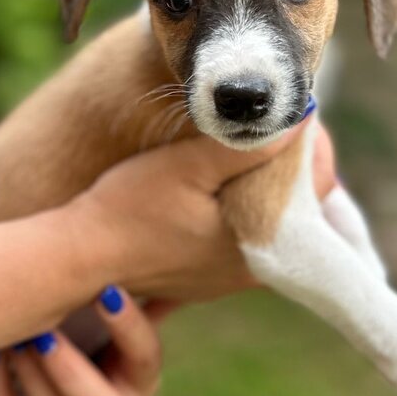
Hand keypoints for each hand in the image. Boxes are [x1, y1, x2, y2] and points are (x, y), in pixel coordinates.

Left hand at [0, 286, 174, 395]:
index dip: (128, 325)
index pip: (145, 358)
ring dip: (33, 381)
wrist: (56, 349)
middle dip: (72, 373)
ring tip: (16, 339)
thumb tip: (167, 250)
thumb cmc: (89, 315)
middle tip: (45, 333)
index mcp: (141, 378)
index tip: (105, 290)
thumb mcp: (114, 303)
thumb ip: (140, 283)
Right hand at [70, 116, 334, 301]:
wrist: (78, 255)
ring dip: (264, 187)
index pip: (317, 192)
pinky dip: (239, 208)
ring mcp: (228, 278)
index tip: (293, 116)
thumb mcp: (188, 166)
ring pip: (269, 222)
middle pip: (298, 209)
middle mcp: (253, 271)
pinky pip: (241, 237)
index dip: (310, 150)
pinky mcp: (206, 276)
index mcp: (261, 247)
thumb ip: (246, 146)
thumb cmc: (129, 207)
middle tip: (274, 124)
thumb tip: (300, 119)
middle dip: (289, 167)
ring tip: (249, 147)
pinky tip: (219, 183)